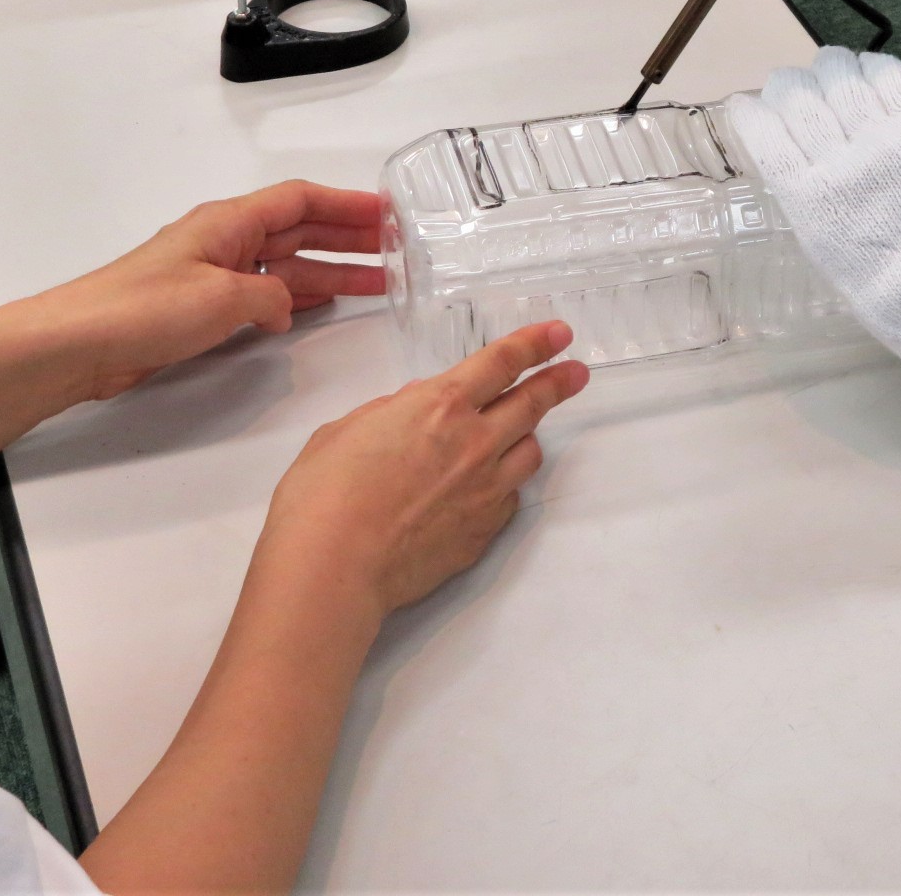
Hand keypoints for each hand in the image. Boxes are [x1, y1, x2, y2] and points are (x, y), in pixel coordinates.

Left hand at [24, 180, 387, 402]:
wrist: (77, 345)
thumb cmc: (142, 310)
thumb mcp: (222, 299)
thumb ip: (270, 297)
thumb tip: (285, 306)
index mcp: (229, 223)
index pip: (300, 200)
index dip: (347, 203)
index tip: (388, 212)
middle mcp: (225, 241)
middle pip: (299, 230)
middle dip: (349, 238)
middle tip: (396, 249)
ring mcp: (214, 274)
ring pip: (287, 266)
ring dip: (331, 272)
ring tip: (377, 283)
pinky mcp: (202, 308)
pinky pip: (265, 294)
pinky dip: (296, 299)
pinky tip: (318, 309)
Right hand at [257, 321, 589, 618]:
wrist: (333, 567)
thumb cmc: (324, 494)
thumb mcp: (348, 430)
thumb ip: (390, 412)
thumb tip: (413, 407)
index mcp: (440, 406)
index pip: (502, 362)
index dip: (536, 344)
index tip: (559, 335)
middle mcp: (475, 442)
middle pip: (532, 403)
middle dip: (559, 382)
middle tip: (576, 373)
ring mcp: (486, 490)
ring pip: (530, 453)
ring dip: (527, 437)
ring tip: (519, 434)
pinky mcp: (483, 532)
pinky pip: (509, 498)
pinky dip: (504, 486)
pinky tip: (486, 488)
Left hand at [728, 48, 900, 430]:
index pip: (880, 70)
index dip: (868, 70)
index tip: (862, 83)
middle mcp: (879, 137)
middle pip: (835, 77)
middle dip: (828, 72)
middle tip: (822, 85)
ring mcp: (839, 170)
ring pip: (797, 100)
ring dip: (788, 87)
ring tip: (785, 93)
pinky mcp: (807, 204)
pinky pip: (769, 144)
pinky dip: (752, 118)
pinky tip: (746, 108)